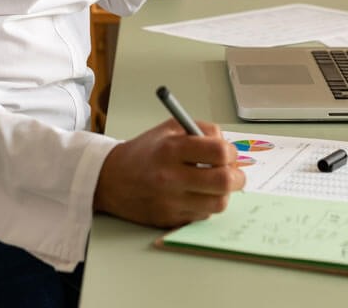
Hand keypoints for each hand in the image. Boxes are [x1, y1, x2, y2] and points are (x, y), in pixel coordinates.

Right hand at [92, 118, 245, 227]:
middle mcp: (171, 177)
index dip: (231, 153)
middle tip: (233, 174)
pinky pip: (203, 216)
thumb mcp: (170, 129)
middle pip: (224, 182)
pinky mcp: (170, 220)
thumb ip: (203, 131)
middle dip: (237, 177)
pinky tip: (196, 195)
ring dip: (223, 193)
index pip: (219, 152)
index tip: (228, 154)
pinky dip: (205, 205)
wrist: (111, 179)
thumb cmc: (144, 152)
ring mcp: (171, 202)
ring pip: (218, 204)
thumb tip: (229, 147)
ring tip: (214, 184)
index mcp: (172, 150)